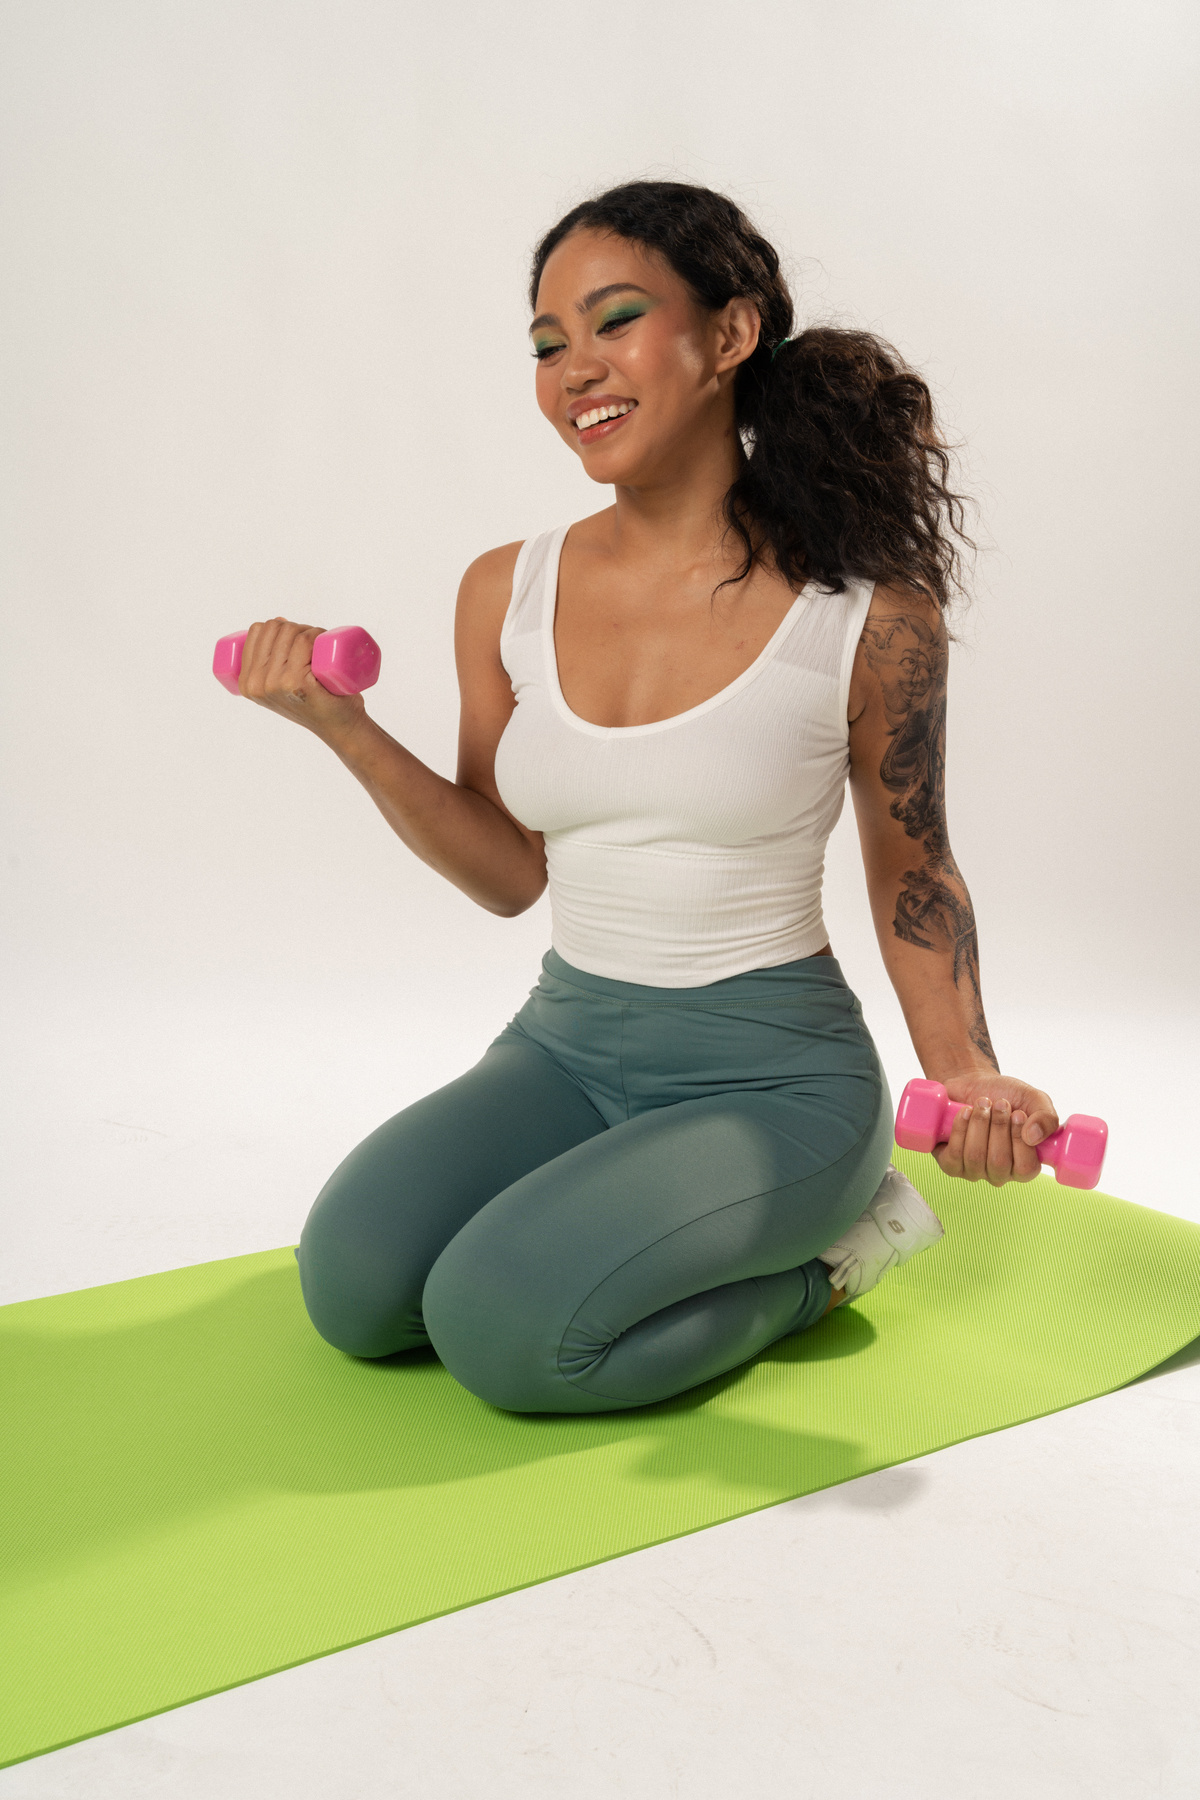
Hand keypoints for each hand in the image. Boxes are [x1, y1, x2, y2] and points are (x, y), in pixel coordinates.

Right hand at [238, 617, 366, 739]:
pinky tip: (323, 645)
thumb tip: (277, 621)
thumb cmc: (316, 702)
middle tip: (314, 646)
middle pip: (274, 628)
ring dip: (310, 631)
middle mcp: (256, 683)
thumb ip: (271, 665)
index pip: (257, 631)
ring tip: (320, 648)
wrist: (340, 727)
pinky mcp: (296, 681)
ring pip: (290, 631)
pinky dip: (316, 634)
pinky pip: (303, 641)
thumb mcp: (282, 687)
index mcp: (246, 682)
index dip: (280, 627)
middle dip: (297, 628)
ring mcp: (275, 683)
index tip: (296, 640)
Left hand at [932, 1072, 1058, 1186]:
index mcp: (1024, 1164)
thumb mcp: (1034, 1100)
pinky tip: (965, 1111)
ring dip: (979, 1123)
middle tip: (999, 1103)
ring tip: (982, 1103)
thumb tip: (1033, 1137)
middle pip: (999, 1162)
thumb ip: (1047, 1118)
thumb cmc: (1006, 1095)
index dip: (1020, 1139)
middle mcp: (1000, 1173)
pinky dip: (960, 1128)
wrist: (973, 1083)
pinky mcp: (951, 1163)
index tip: (1017, 1113)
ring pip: (975, 1157)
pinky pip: (954, 1155)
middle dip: (998, 1126)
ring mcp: (974, 1170)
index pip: (1026, 1169)